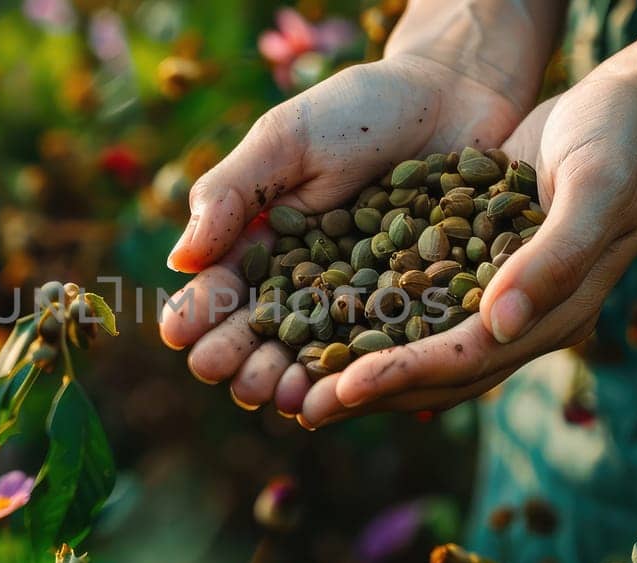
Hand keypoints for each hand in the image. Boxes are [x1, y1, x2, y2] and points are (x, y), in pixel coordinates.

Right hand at [159, 27, 548, 414]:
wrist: (457, 92)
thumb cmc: (362, 108)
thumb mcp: (287, 138)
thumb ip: (233, 192)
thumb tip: (178, 260)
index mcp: (265, 242)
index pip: (223, 289)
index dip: (200, 314)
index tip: (179, 335)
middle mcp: (308, 282)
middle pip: (266, 333)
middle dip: (241, 359)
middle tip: (227, 375)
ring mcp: (363, 300)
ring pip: (320, 353)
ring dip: (294, 379)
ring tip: (280, 395)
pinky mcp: (419, 309)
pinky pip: (387, 348)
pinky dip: (364, 374)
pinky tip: (347, 391)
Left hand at [301, 71, 636, 426]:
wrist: (629, 107)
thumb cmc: (620, 141)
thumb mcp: (596, 189)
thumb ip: (553, 259)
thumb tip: (497, 327)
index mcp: (557, 313)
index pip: (468, 358)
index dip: (406, 374)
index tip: (345, 386)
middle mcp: (524, 317)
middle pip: (438, 370)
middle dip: (372, 390)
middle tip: (302, 408)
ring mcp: (498, 294)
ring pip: (422, 345)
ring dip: (366, 367)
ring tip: (301, 384)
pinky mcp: (475, 262)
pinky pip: (418, 302)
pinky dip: (374, 318)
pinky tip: (324, 318)